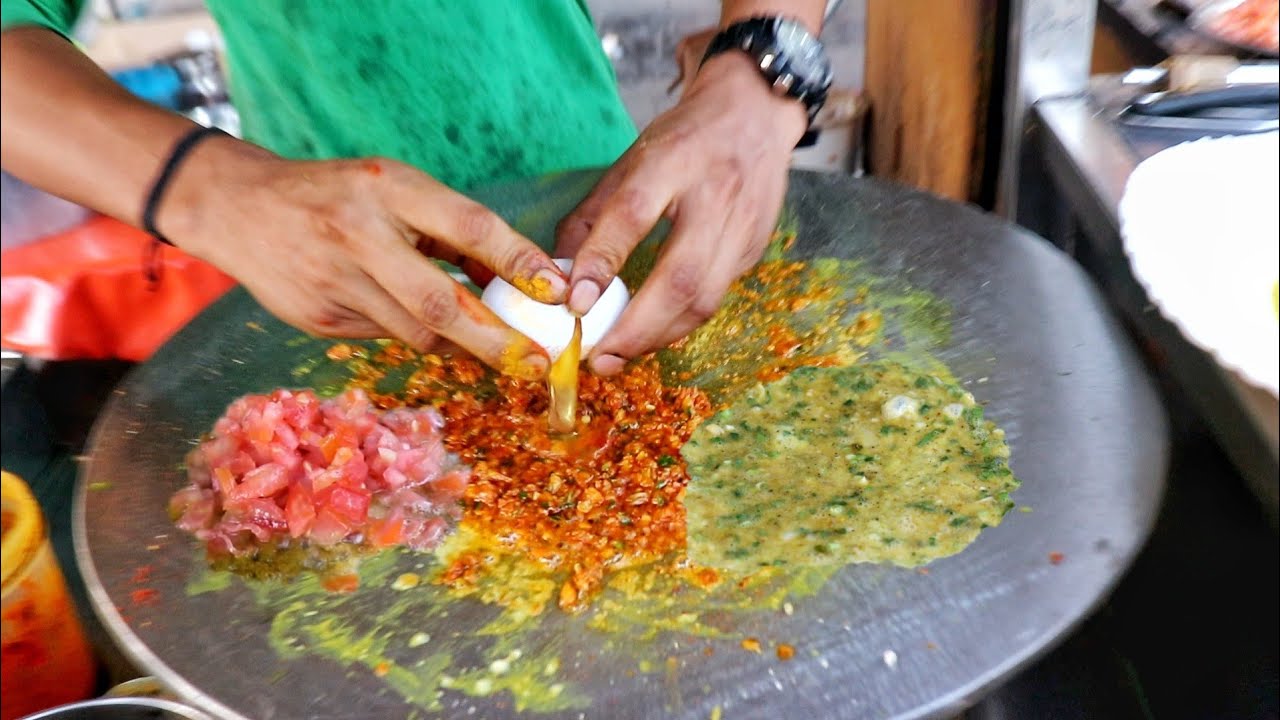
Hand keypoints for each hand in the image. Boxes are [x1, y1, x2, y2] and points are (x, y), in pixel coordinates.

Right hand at [161, 142, 566, 379]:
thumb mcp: (396, 190)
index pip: (469, 227)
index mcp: (388, 189)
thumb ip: (453, 232)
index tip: (556, 290)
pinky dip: (414, 335)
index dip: (518, 261)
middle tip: (538, 363)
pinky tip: (417, 322)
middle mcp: (360, 236)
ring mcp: (335, 283)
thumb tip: (522, 278)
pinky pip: (387, 338)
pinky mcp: (319, 320)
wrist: (240, 208)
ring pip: (418, 333)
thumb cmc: (338, 195)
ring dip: (462, 344)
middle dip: (498, 340)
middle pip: (442, 304)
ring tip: (493, 346)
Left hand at [556, 52, 806, 375]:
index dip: (603, 262)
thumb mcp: (629, 161)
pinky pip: (716, 298)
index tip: (576, 305)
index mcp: (672, 161)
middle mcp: (714, 195)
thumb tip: (558, 276)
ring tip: (620, 356)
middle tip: (600, 357)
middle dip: (638, 328)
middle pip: (681, 276)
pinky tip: (653, 336)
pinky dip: (681, 323)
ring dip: (659, 337)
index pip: (634, 215)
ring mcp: (742, 226)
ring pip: (704, 298)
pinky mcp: (755, 249)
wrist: (754, 114)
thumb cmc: (682, 141)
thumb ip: (592, 217)